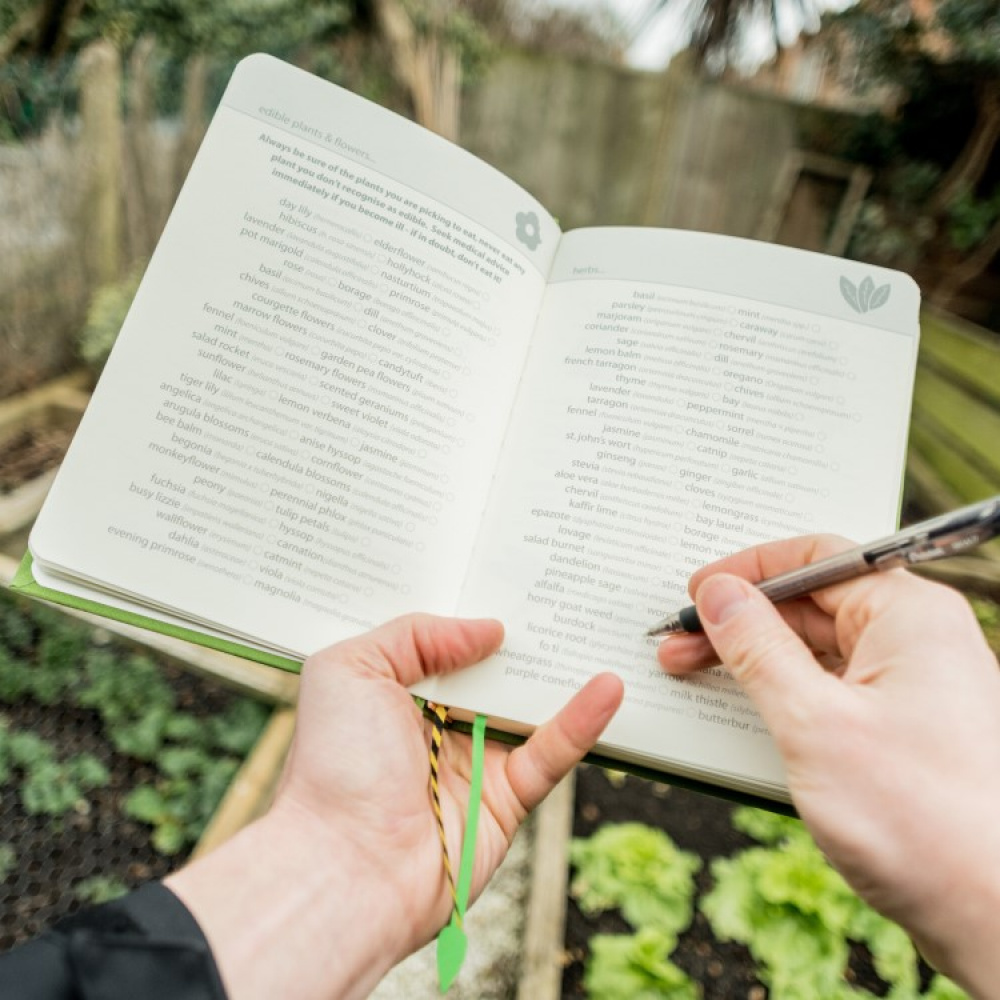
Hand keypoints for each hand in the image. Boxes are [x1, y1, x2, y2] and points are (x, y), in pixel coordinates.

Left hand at [167, 615, 622, 999]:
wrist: (344, 867)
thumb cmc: (334, 764)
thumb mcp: (351, 669)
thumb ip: (416, 634)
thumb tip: (488, 629)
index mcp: (396, 694)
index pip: (443, 643)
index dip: (472, 612)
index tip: (509, 571)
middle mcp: (437, 725)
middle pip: (493, 671)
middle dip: (526, 635)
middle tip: (566, 588)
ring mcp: (474, 761)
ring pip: (528, 707)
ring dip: (563, 672)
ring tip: (597, 626)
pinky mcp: (507, 799)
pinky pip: (550, 753)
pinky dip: (582, 722)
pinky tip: (606, 686)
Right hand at [657, 535, 999, 998]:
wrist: (998, 919)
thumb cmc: (922, 822)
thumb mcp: (812, 722)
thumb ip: (757, 647)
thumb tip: (719, 594)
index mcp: (908, 615)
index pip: (815, 558)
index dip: (746, 571)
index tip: (696, 593)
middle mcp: (918, 640)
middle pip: (812, 604)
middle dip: (740, 623)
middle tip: (680, 647)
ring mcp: (915, 686)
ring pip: (819, 649)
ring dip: (756, 661)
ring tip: (700, 678)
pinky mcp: (906, 730)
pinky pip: (834, 690)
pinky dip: (785, 695)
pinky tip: (747, 712)